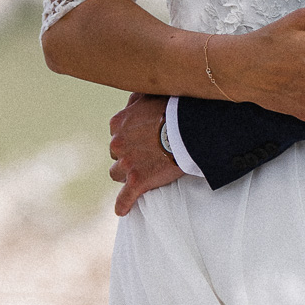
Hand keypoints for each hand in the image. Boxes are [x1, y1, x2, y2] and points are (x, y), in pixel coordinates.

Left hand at [109, 93, 182, 215]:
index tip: (142, 141)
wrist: (187, 130)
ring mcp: (126, 163)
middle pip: (116, 155)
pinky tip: (122, 209)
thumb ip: (136, 98)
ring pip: (117, 174)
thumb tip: (131, 101)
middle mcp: (117, 143)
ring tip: (143, 175)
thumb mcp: (151, 95)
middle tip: (147, 157)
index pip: (116, 135)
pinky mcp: (137, 181)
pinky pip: (124, 198)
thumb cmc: (173, 109)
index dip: (129, 140)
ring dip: (127, 175)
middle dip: (128, 156)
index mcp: (118, 123)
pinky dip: (123, 204)